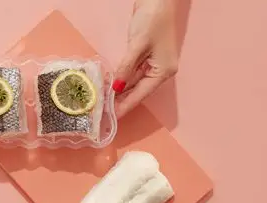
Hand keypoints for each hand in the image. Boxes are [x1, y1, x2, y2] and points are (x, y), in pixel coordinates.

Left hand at [113, 0, 178, 117]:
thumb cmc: (153, 19)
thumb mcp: (138, 45)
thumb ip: (126, 67)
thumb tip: (116, 87)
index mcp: (164, 71)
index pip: (141, 94)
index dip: (126, 106)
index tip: (112, 118)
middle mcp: (160, 71)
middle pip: (138, 91)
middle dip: (121, 101)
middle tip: (103, 112)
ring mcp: (154, 64)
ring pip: (134, 83)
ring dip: (120, 91)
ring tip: (103, 102)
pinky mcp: (146, 57)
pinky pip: (133, 74)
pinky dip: (122, 80)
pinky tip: (110, 86)